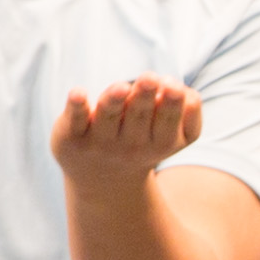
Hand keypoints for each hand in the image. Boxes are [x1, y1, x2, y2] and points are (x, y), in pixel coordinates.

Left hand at [50, 73, 204, 180]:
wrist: (102, 180)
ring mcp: (100, 141)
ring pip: (108, 116)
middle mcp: (130, 145)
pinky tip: (78, 93)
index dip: (171, 102)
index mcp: (160, 144)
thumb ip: (186, 112)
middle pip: (139, 116)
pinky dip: (76, 107)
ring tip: (121, 87)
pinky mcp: (72, 136)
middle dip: (144, 96)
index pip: (168, 121)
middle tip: (149, 78)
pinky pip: (75, 120)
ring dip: (114, 100)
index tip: (172, 85)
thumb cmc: (143, 141)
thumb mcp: (171, 135)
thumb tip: (183, 90)